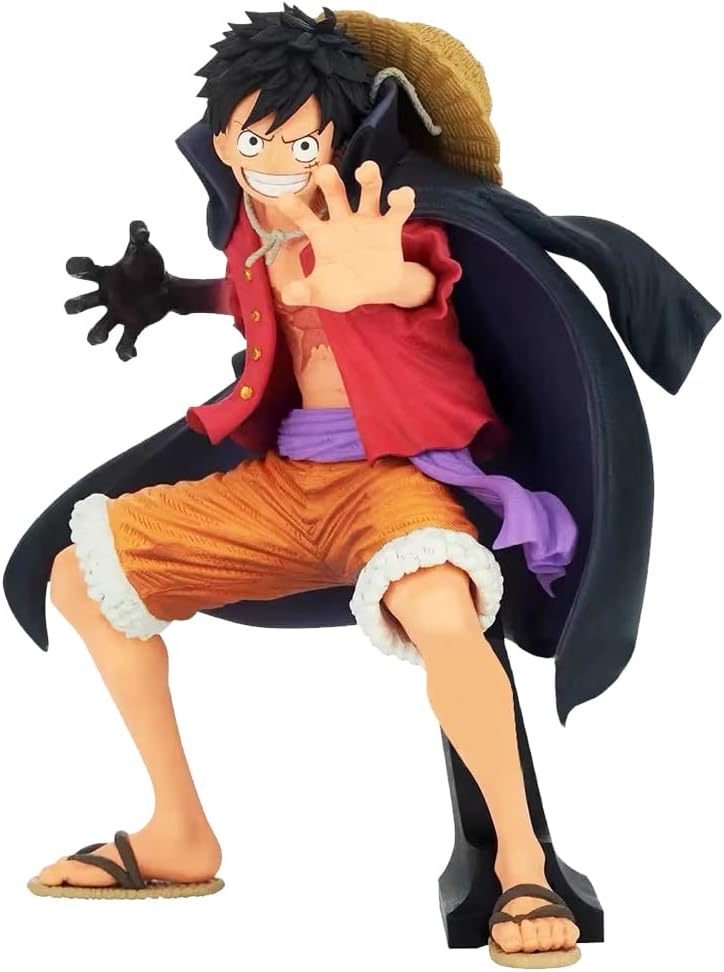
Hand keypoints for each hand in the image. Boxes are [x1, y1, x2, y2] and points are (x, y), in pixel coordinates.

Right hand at [65, 221, 170, 360]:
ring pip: (98, 330)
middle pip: (80, 304)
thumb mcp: (144, 250)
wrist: (168, 287)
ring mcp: (118, 314)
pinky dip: (124, 351)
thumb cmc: (149, 266)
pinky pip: (124, 344)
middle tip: (76, 307)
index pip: (81, 271)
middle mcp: (105, 297)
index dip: (77, 268)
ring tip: (102, 337)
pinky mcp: (133, 327)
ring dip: (96, 335)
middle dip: (74, 306)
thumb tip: (140, 228)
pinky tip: (131, 353)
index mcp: (104, 276)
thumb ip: (139, 235)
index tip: (85, 266)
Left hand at [276, 161, 421, 311]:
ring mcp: (368, 220)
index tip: (283, 198)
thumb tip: (287, 295)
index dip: (295, 208)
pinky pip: (398, 209)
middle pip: (335, 193)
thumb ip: (305, 292)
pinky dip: (402, 200)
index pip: (305, 217)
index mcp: (322, 235)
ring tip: (365, 170)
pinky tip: (400, 196)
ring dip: (369, 177)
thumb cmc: (344, 288)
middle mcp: (343, 221)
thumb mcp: (322, 293)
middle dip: (330, 180)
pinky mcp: (390, 227)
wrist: (375, 291)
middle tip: (324, 171)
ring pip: (368, 191)